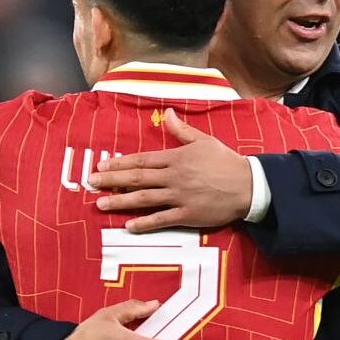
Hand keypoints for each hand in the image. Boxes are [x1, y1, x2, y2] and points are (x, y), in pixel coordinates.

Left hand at [88, 108, 251, 232]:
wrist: (248, 185)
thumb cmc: (225, 162)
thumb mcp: (204, 140)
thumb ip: (182, 130)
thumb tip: (167, 113)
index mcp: (176, 158)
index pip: (142, 160)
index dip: (120, 163)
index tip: (101, 165)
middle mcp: (173, 177)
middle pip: (137, 178)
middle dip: (112, 180)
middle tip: (91, 183)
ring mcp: (179, 197)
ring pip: (144, 198)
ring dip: (121, 202)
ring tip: (100, 204)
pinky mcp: (187, 214)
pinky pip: (162, 219)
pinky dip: (145, 223)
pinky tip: (129, 226)